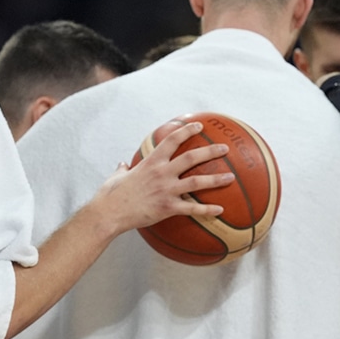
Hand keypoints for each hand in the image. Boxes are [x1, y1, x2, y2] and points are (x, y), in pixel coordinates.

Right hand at [94, 121, 233, 232]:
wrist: (108, 213)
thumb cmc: (110, 195)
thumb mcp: (116, 176)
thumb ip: (123, 169)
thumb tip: (122, 164)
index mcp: (151, 162)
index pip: (172, 140)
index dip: (187, 131)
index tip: (199, 126)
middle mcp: (161, 173)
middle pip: (191, 158)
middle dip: (210, 151)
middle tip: (225, 149)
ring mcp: (166, 190)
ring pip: (197, 182)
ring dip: (216, 179)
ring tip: (231, 177)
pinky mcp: (167, 208)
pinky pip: (192, 209)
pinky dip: (207, 209)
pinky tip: (220, 210)